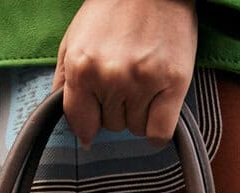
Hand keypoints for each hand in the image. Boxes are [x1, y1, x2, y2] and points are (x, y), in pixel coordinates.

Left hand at [55, 0, 197, 147]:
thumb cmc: (112, 9)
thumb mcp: (74, 40)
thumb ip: (65, 82)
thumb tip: (74, 127)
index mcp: (82, 67)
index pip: (81, 123)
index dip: (88, 125)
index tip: (95, 121)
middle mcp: (111, 77)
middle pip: (111, 126)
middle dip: (116, 109)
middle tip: (124, 80)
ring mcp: (144, 81)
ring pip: (136, 128)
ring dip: (138, 113)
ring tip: (143, 81)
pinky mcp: (174, 82)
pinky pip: (160, 132)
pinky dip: (157, 129)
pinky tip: (157, 109)